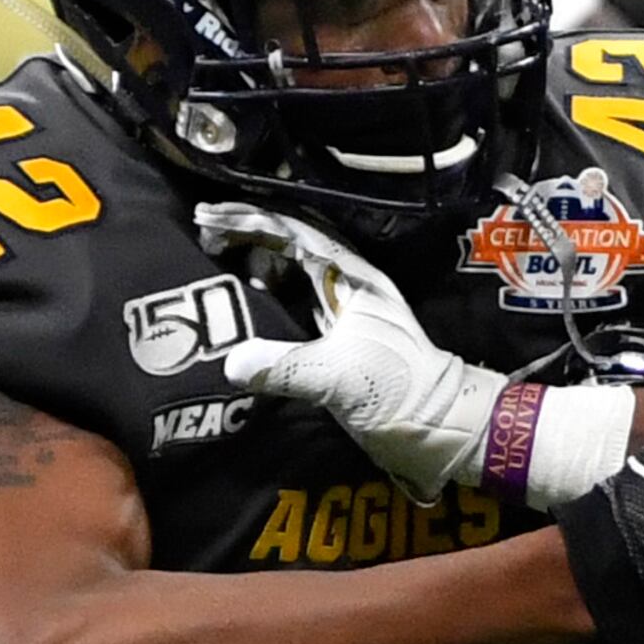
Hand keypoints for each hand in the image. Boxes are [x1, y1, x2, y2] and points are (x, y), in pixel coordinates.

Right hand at [206, 203, 505, 503]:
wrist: (441, 427)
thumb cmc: (401, 394)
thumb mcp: (340, 379)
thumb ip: (286, 368)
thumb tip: (232, 363)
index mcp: (352, 277)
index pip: (294, 231)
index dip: (249, 219)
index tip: (208, 216)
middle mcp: (348, 284)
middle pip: (290, 242)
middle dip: (246, 233)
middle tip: (202, 234)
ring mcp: (343, 308)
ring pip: (291, 269)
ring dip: (254, 260)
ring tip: (213, 259)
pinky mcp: (337, 336)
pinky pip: (293, 301)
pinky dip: (264, 294)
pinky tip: (243, 299)